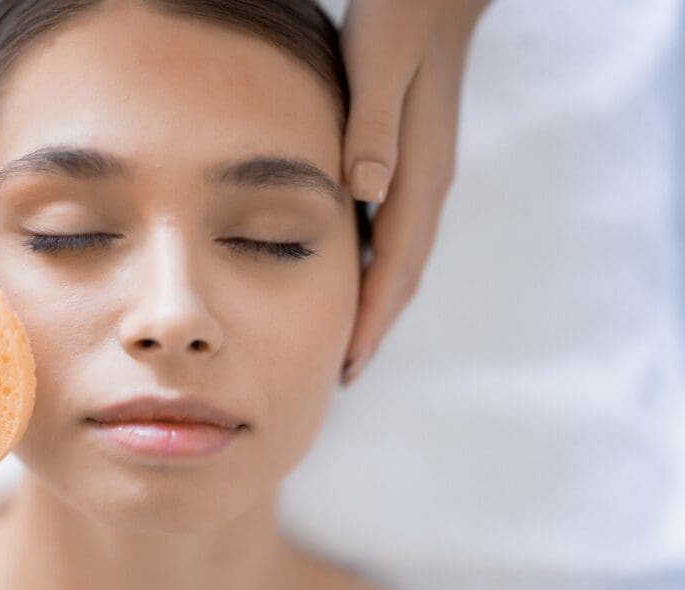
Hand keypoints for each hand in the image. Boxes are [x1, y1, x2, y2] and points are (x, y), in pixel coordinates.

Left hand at [339, 0, 489, 384]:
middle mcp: (426, 183)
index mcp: (418, 173)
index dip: (372, 318)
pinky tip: (353, 274)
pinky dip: (376, 266)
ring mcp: (423, 174)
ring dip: (377, 302)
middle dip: (375, 326)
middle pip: (402, 274)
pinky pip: (395, 232)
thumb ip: (371, 127)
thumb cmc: (399, 20)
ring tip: (348, 340)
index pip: (396, 265)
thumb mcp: (378, 66)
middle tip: (344, 371)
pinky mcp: (411, 162)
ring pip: (401, 257)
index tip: (348, 363)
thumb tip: (365, 190)